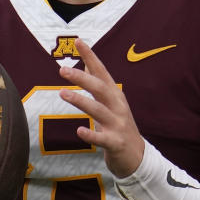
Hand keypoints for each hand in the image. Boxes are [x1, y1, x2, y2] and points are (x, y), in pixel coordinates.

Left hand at [58, 40, 144, 178]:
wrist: (137, 157)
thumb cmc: (119, 127)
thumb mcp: (111, 104)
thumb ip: (99, 85)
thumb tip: (84, 65)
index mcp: (115, 96)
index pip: (102, 72)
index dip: (91, 57)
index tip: (78, 41)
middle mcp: (118, 107)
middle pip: (100, 89)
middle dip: (82, 78)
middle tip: (62, 70)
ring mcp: (117, 125)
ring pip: (98, 110)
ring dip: (81, 101)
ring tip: (63, 93)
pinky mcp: (115, 143)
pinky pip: (101, 138)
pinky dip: (91, 134)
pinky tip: (79, 130)